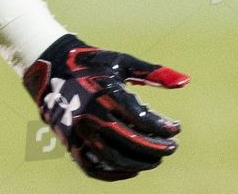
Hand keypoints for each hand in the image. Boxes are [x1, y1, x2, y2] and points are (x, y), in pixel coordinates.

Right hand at [24, 33, 188, 180]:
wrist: (52, 67)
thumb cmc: (95, 63)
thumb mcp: (124, 62)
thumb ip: (154, 73)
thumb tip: (186, 81)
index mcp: (106, 91)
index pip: (141, 117)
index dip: (162, 127)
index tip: (177, 129)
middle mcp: (91, 113)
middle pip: (129, 141)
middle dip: (154, 148)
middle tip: (172, 148)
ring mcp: (79, 131)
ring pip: (112, 158)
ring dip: (138, 163)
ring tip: (156, 160)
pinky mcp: (70, 142)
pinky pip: (92, 166)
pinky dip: (113, 173)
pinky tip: (132, 170)